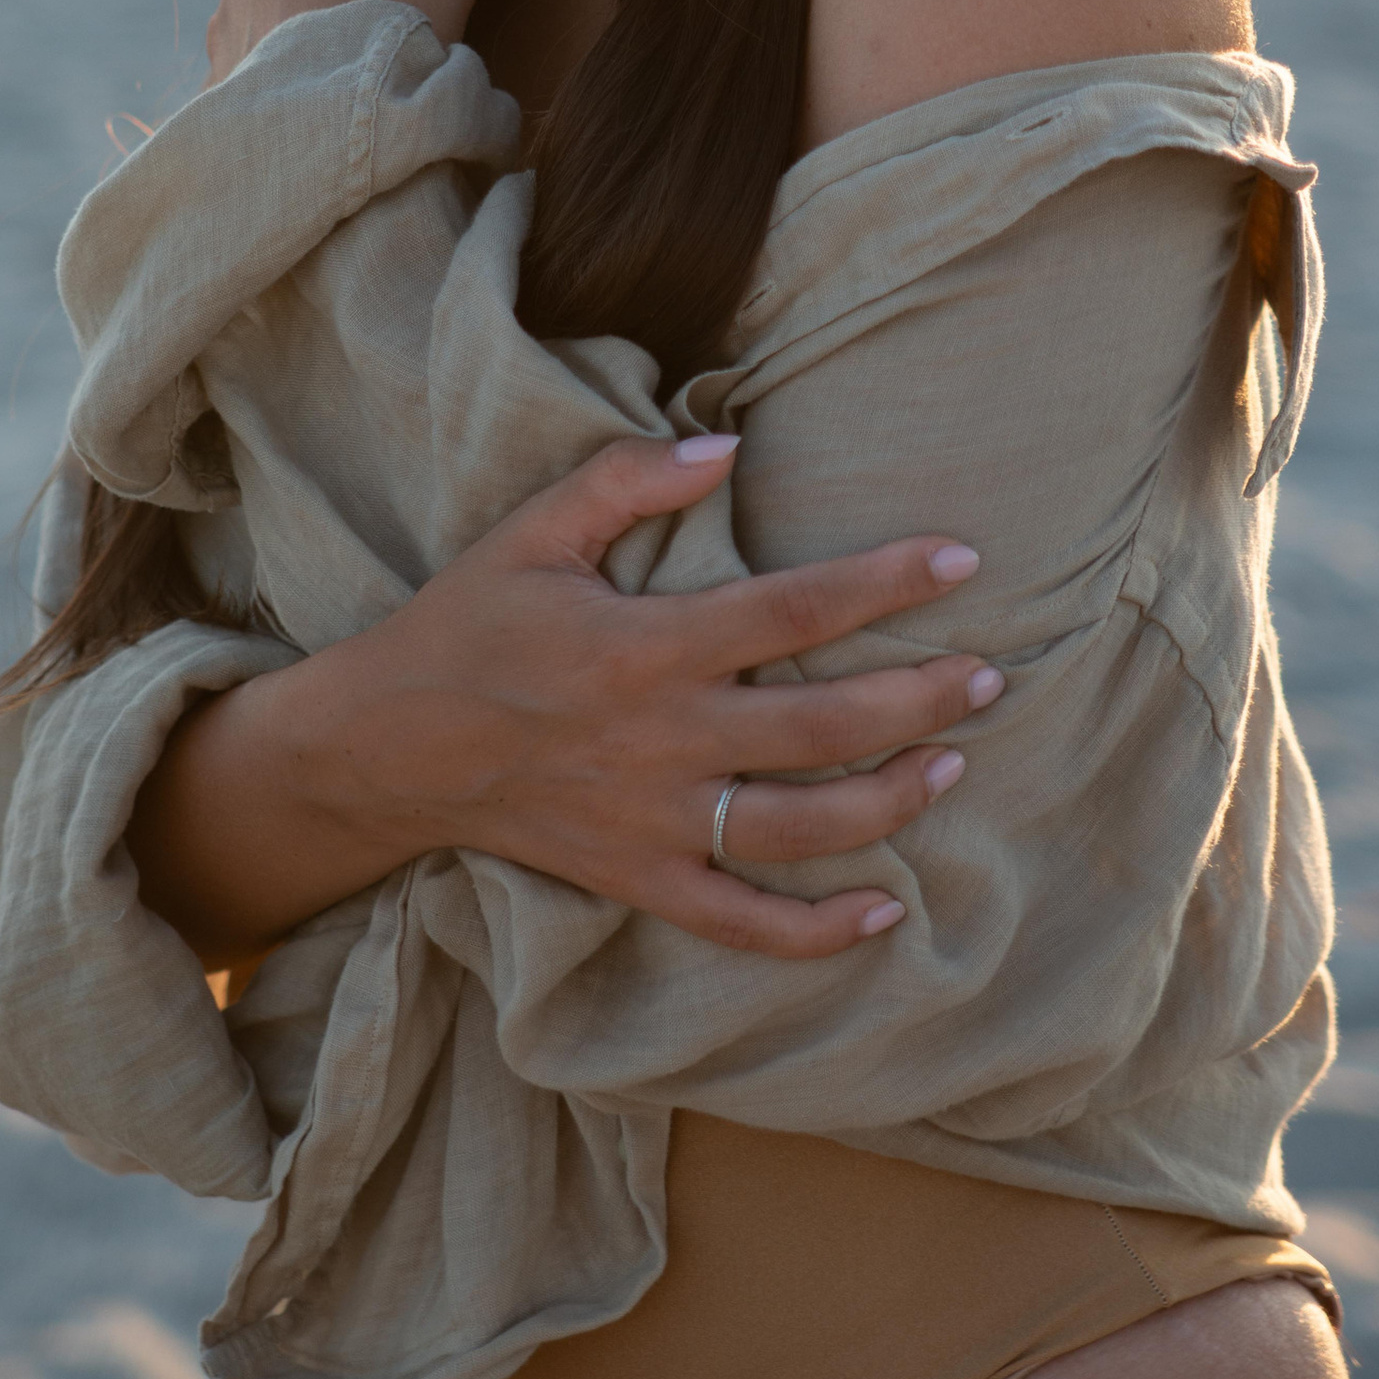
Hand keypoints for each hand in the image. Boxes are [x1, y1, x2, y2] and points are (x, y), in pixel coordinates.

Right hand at [279, 433, 1003, 959]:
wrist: (388, 748)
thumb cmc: (468, 625)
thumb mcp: (533, 530)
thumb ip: (628, 478)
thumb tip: (727, 446)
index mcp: (644, 645)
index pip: (792, 609)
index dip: (885, 581)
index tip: (961, 557)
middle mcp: (662, 740)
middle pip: (823, 727)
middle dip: (919, 700)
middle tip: (991, 675)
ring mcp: (654, 823)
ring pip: (800, 829)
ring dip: (891, 801)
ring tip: (954, 762)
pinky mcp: (639, 882)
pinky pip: (741, 923)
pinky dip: (817, 931)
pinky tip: (882, 913)